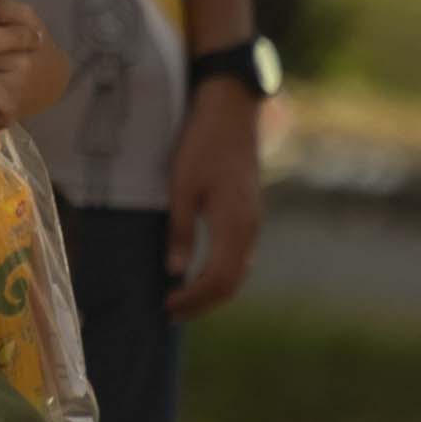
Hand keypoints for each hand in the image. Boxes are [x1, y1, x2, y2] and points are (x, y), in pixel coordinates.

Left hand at [163, 76, 264, 314]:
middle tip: (172, 311)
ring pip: (238, 272)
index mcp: (233, 224)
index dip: (193, 300)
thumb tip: (174, 270)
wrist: (232, 110)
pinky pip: (239, 257)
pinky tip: (199, 272)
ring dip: (211, 291)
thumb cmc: (203, 144)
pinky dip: (221, 274)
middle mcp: (249, 229)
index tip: (167, 306)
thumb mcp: (182, 185)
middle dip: (202, 303)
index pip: (217, 280)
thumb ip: (180, 230)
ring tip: (182, 298)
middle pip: (232, 284)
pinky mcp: (249, 214)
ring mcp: (253, 222)